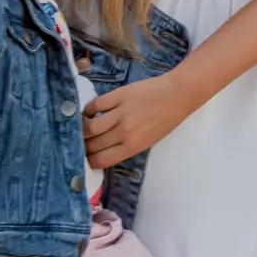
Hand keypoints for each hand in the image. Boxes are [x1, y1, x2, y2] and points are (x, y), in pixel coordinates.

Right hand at [81, 73, 195, 169]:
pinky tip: (89, 112)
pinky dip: (87, 110)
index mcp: (132, 147)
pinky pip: (94, 105)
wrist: (177, 95)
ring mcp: (120, 114)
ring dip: (81, 129)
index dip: (88, 160)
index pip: (100, 161)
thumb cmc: (165, 120)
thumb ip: (125, 147)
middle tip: (79, 142)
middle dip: (82, 146)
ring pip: (89, 127)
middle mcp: (124, 133)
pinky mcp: (118, 96)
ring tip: (82, 127)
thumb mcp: (147, 141)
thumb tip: (103, 151)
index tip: (84, 157)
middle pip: (92, 145)